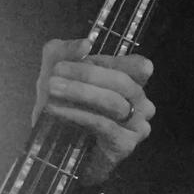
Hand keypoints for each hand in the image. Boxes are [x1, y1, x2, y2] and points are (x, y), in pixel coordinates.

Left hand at [32, 38, 154, 183]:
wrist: (55, 149)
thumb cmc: (62, 106)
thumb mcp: (56, 72)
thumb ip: (66, 51)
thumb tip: (86, 44)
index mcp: (132, 84)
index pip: (138, 65)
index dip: (109, 60)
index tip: (82, 57)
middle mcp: (141, 103)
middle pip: (122, 82)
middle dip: (87, 74)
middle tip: (55, 72)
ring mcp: (137, 126)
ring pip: (113, 103)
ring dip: (79, 93)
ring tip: (52, 88)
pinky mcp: (124, 144)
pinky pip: (103, 125)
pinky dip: (76, 114)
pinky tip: (55, 109)